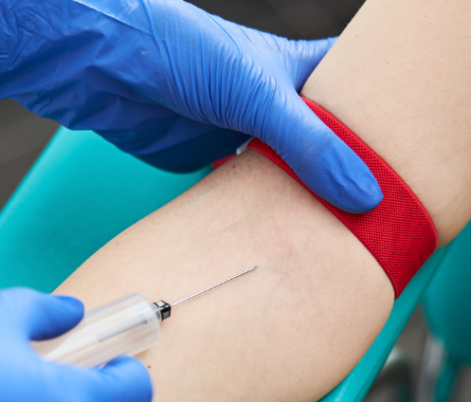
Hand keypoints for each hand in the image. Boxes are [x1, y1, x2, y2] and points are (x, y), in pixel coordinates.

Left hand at [0, 0, 381, 213]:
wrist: (103, 66)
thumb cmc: (176, 50)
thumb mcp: (255, 93)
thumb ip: (308, 143)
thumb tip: (363, 192)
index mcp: (295, 72)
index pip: (355, 96)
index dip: (384, 126)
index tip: (409, 166)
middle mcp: (273, 104)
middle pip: (324, 146)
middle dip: (344, 179)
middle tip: (375, 218)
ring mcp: (240, 134)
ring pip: (285, 176)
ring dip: (303, 204)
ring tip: (336, 240)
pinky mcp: (208, 162)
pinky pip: (245, 195)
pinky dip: (261, 216)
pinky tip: (277, 239)